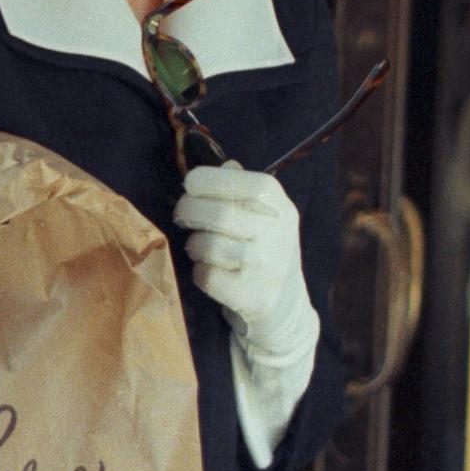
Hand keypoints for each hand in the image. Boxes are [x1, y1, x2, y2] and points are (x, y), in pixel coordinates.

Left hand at [173, 160, 319, 370]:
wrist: (287, 308)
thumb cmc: (265, 251)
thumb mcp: (265, 215)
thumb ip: (242, 186)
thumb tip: (221, 163)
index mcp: (280, 205)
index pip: (240, 180)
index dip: (207, 180)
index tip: (190, 185)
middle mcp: (278, 233)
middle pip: (218, 212)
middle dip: (189, 211)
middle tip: (182, 215)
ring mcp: (267, 267)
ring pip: (208, 244)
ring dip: (195, 245)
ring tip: (200, 246)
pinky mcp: (253, 297)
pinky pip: (207, 276)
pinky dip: (199, 272)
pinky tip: (209, 271)